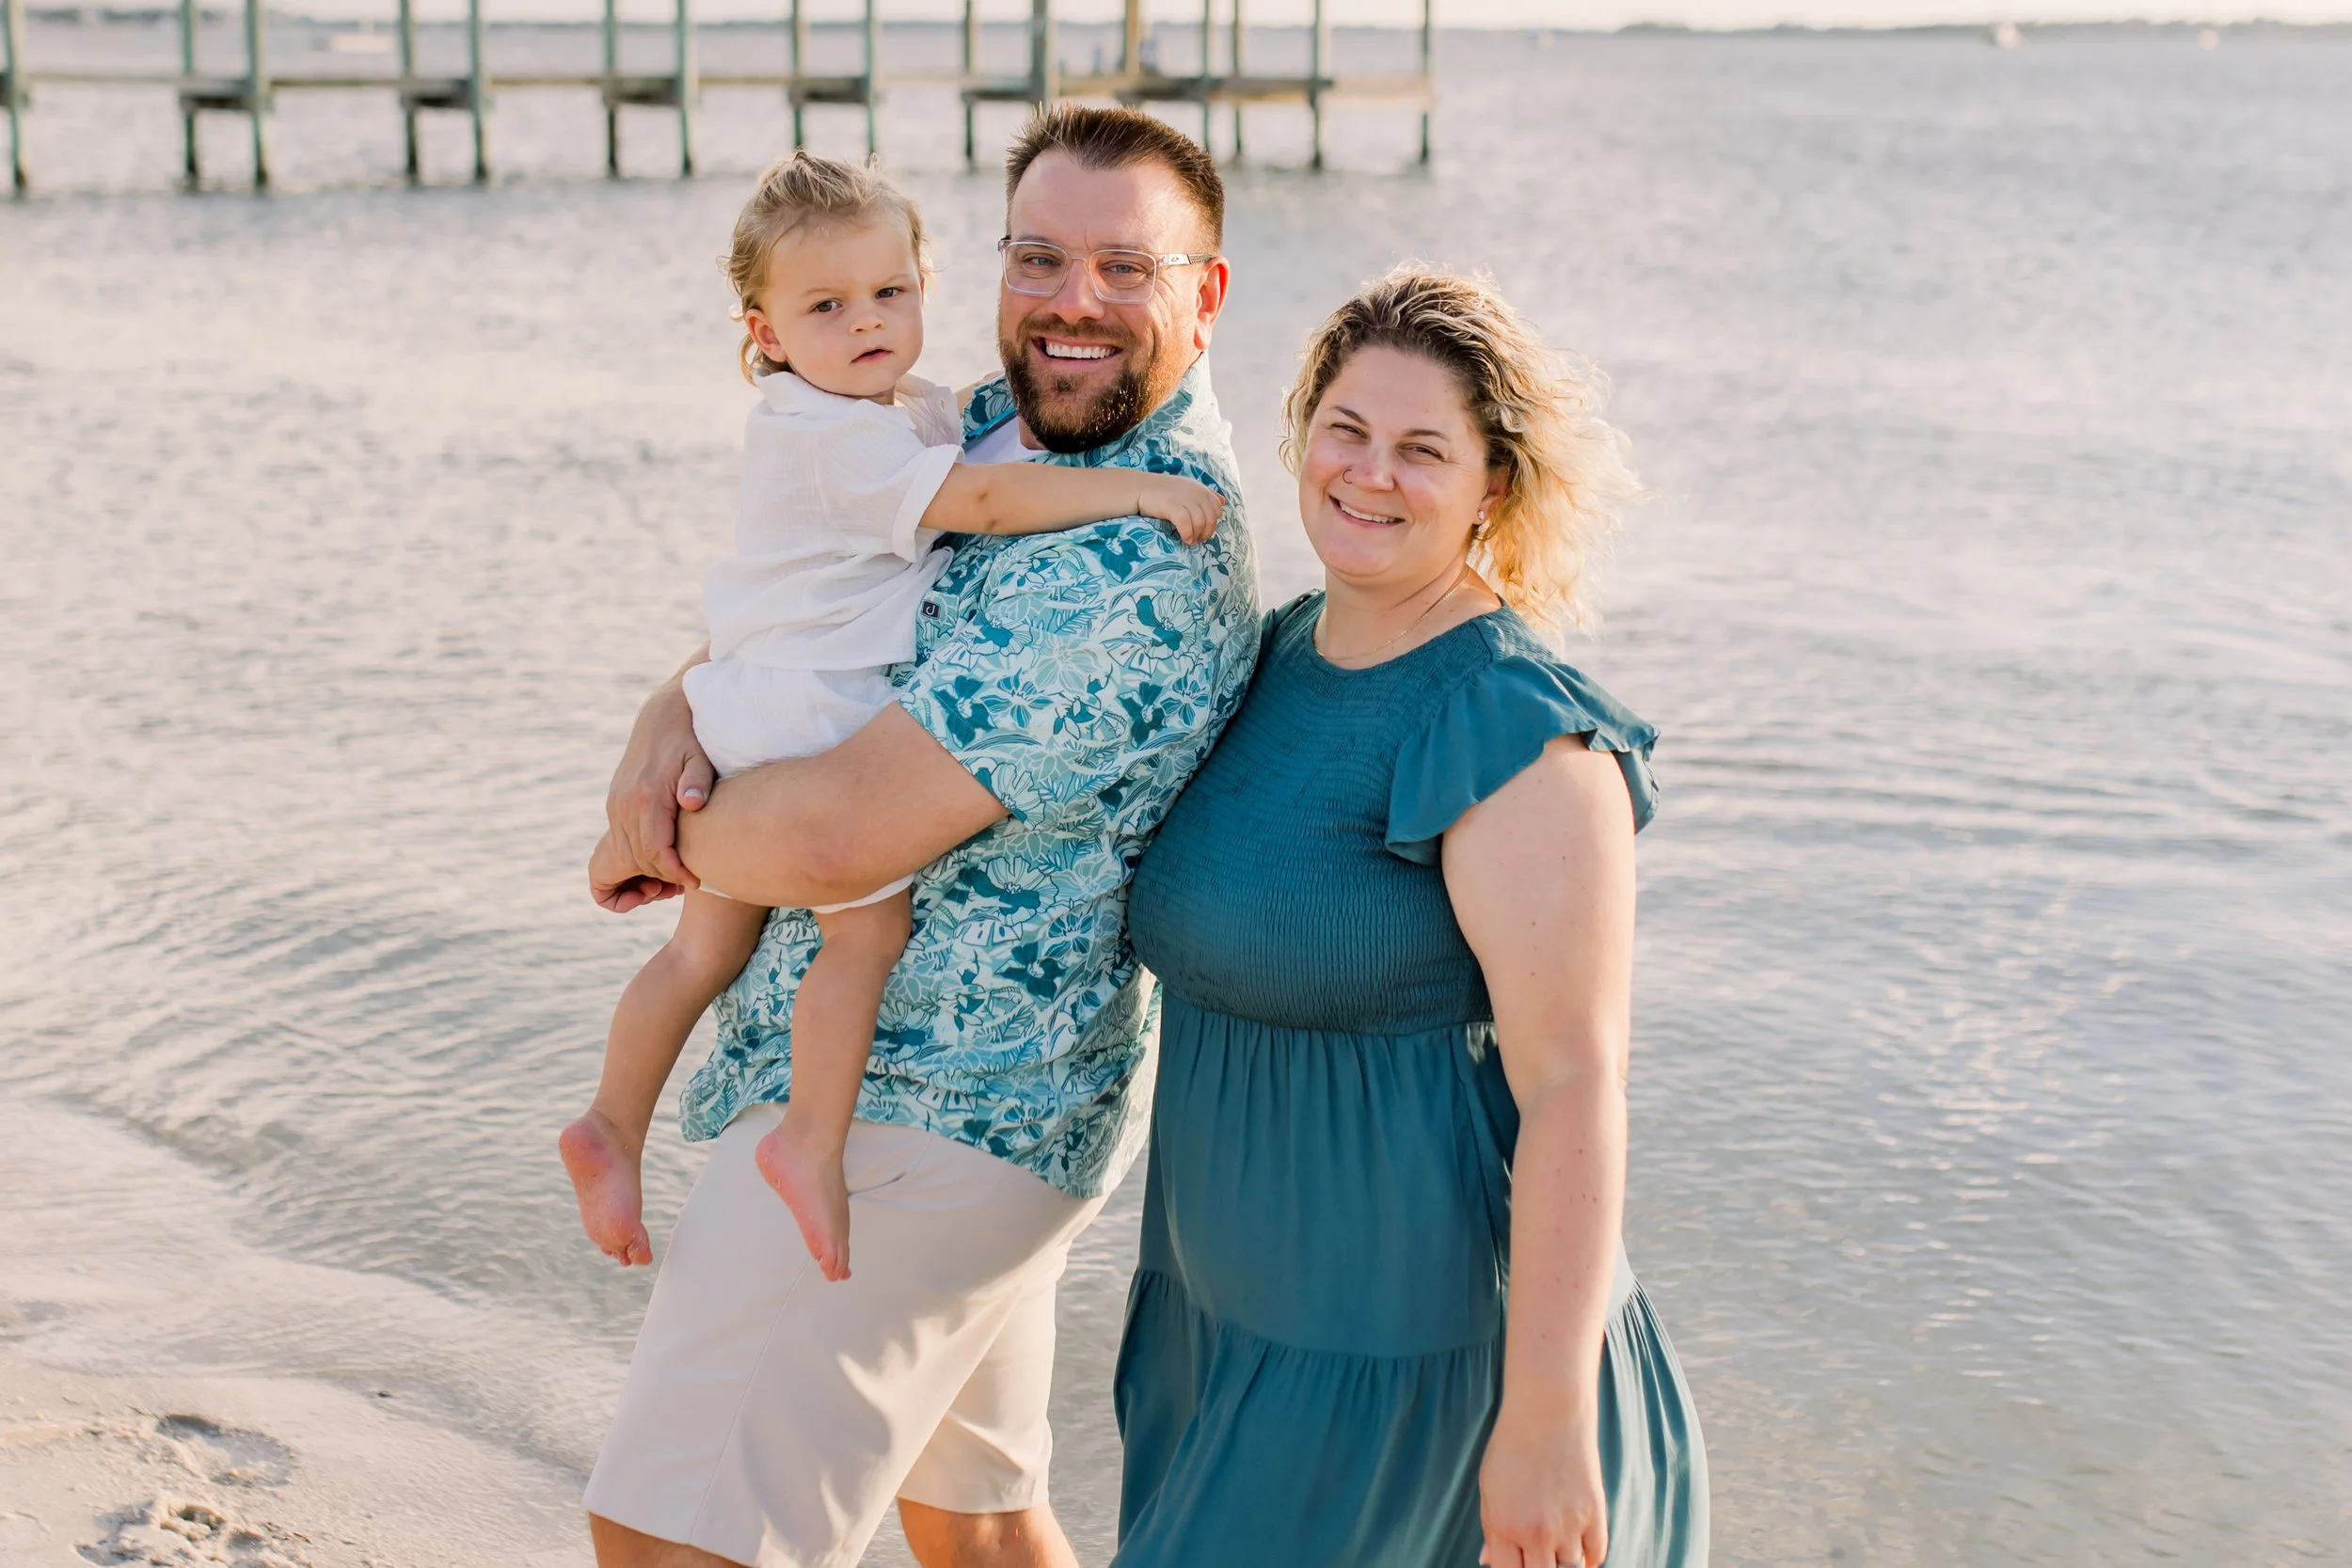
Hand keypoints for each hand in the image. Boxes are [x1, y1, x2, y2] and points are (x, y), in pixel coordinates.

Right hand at [598, 674, 714, 909]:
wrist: (662, 718)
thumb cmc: (689, 741)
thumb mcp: (700, 758)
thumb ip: (698, 782)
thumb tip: (693, 803)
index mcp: (646, 797)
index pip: (654, 851)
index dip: (674, 872)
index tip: (696, 880)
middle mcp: (624, 805)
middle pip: (638, 859)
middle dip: (662, 877)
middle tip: (689, 882)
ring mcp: (615, 806)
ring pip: (625, 854)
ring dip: (648, 871)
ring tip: (678, 875)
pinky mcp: (615, 806)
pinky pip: (621, 843)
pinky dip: (638, 858)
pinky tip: (664, 857)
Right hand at [1132, 473, 1224, 544]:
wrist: (1138, 488)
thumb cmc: (1162, 492)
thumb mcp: (1186, 489)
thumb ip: (1204, 495)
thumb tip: (1223, 501)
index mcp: (1200, 488)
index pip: (1217, 508)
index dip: (1212, 522)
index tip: (1202, 531)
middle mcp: (1195, 491)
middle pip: (1210, 517)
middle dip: (1206, 532)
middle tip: (1197, 540)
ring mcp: (1184, 498)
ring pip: (1200, 522)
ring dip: (1197, 535)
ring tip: (1190, 541)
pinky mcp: (1172, 505)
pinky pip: (1186, 524)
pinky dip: (1187, 534)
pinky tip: (1184, 539)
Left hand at [1478, 1404, 1607, 1567]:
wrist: (1548, 1412)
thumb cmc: (1512, 1447)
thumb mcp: (1489, 1487)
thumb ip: (1492, 1529)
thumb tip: (1489, 1561)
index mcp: (1503, 1527)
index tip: (1520, 1563)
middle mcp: (1536, 1533)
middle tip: (1539, 1557)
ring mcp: (1568, 1525)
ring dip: (1564, 1565)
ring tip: (1557, 1553)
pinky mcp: (1595, 1514)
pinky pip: (1596, 1555)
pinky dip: (1588, 1558)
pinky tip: (1579, 1549)